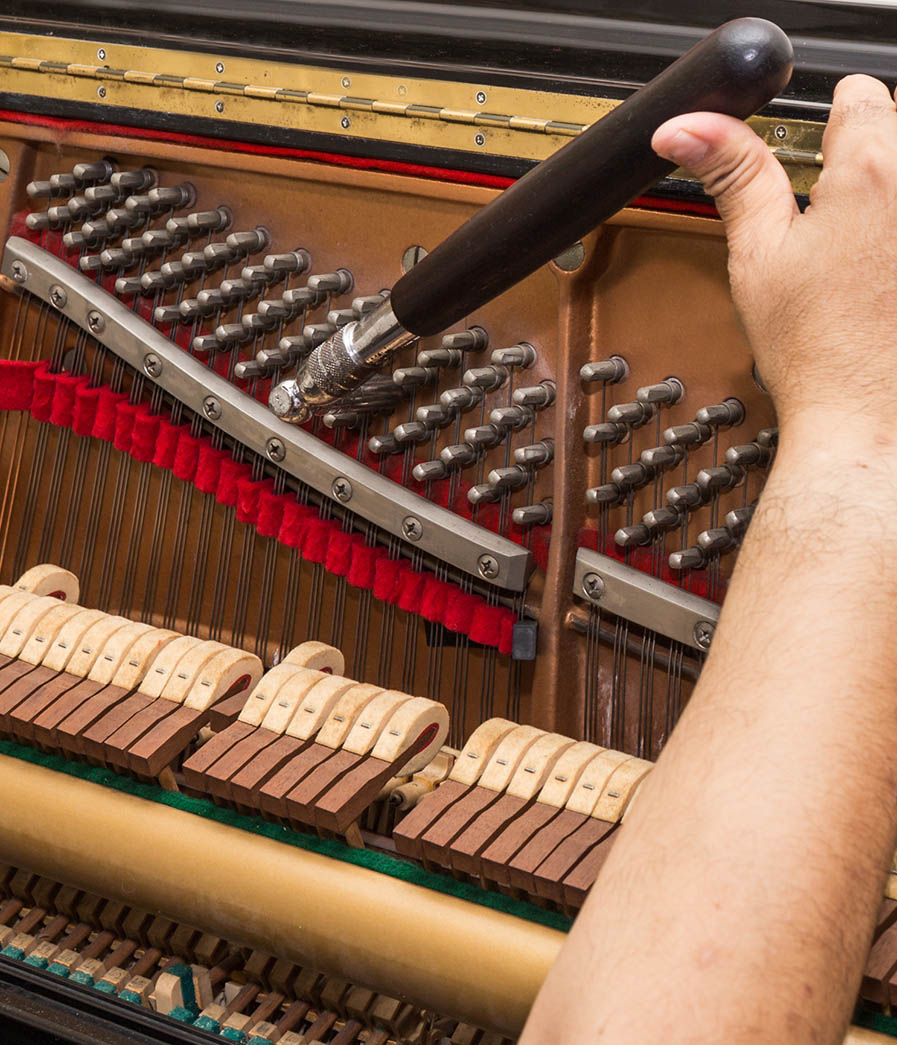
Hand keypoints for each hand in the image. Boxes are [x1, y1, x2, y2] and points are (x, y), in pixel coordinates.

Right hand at [652, 75, 896, 438]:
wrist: (865, 416)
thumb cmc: (815, 351)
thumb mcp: (757, 254)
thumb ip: (731, 174)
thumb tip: (688, 128)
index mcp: (872, 170)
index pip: (856, 95)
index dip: (824, 132)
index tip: (814, 171)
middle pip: (896, 127)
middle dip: (864, 164)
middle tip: (834, 229)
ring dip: (889, 200)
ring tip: (864, 257)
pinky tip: (884, 277)